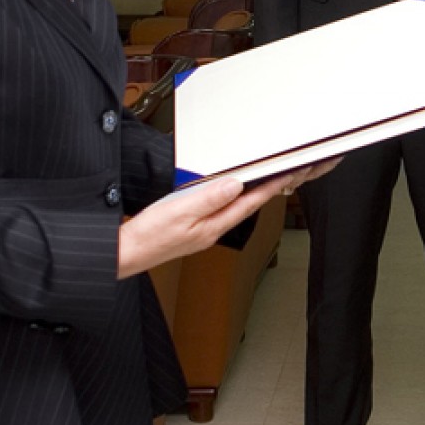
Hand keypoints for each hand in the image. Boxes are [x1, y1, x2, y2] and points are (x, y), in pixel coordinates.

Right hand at [116, 160, 325, 278]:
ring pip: (240, 205)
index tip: (294, 171)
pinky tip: (237, 189)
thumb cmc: (149, 235)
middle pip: (253, 203)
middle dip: (276, 187)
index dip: (275, 184)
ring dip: (259, 190)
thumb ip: (209, 197)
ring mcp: (207, 227)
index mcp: (216, 223)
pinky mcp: (196, 225)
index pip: (253, 200)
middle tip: (298, 172)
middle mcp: (216, 226)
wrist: (126, 253)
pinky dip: (237, 195)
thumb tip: (236, 184)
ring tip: (276, 176)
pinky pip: (224, 207)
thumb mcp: (180, 211)